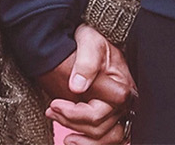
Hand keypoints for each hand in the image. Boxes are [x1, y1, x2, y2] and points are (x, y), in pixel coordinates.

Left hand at [37, 23, 136, 144]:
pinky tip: (75, 140)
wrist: (92, 40)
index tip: (55, 104)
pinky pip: (107, 138)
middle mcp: (124, 103)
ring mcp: (119, 111)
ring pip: (104, 137)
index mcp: (121, 87)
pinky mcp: (112, 115)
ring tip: (62, 132)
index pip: (97, 113)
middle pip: (98, 128)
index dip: (74, 114)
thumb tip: (77, 86)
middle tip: (51, 110)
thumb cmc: (93, 39)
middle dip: (71, 123)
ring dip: (82, 139)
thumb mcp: (90, 42)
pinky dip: (91, 143)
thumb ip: (86, 63)